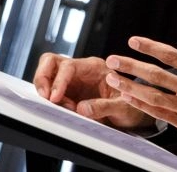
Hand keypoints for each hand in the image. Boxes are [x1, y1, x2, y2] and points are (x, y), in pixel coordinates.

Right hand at [33, 53, 155, 130]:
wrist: (133, 113)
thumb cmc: (131, 104)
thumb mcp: (123, 107)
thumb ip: (104, 106)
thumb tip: (81, 109)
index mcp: (94, 67)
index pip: (69, 66)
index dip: (59, 80)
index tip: (56, 97)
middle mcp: (80, 70)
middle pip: (51, 61)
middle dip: (43, 77)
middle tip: (45, 97)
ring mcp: (72, 80)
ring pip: (47, 73)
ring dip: (46, 89)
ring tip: (58, 107)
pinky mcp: (67, 92)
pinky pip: (51, 90)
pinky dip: (51, 100)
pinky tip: (63, 110)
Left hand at [102, 17, 176, 148]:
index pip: (170, 55)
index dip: (149, 47)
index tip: (133, 41)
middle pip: (156, 75)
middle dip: (131, 66)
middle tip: (113, 60)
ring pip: (154, 96)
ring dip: (131, 87)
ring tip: (114, 79)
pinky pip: (161, 115)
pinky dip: (144, 106)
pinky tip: (131, 99)